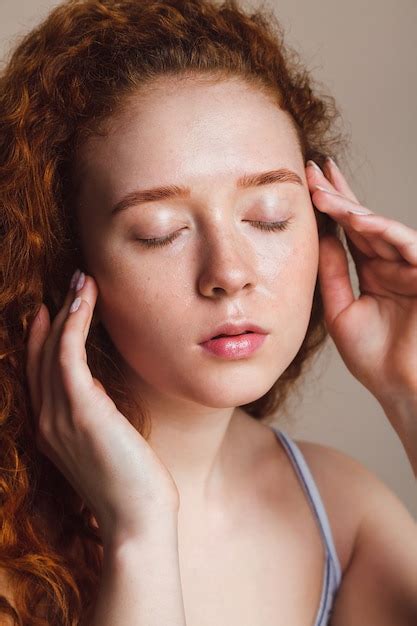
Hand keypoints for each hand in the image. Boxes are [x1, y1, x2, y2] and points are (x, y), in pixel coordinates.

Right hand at [26, 270, 179, 546]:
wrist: (138, 520)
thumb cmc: (133, 484)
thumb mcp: (108, 444)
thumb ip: (96, 417)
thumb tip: (100, 390)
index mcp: (52, 429)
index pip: (39, 373)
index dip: (40, 338)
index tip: (51, 309)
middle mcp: (47, 420)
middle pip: (41, 355)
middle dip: (54, 314)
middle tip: (72, 281)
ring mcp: (60, 416)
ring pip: (54, 348)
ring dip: (67, 309)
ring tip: (82, 279)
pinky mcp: (81, 411)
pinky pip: (68, 355)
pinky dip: (73, 323)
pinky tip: (84, 300)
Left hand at [306, 158, 416, 412]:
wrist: (401, 387)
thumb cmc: (374, 357)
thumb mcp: (341, 310)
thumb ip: (332, 273)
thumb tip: (319, 238)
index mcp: (372, 272)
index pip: (349, 232)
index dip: (330, 208)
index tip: (307, 184)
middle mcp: (391, 264)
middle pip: (363, 220)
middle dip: (339, 194)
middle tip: (313, 169)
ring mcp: (409, 266)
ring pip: (380, 227)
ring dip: (352, 208)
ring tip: (322, 190)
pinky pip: (405, 243)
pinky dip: (381, 229)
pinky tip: (357, 217)